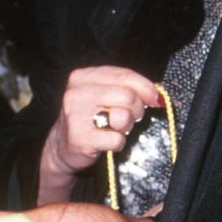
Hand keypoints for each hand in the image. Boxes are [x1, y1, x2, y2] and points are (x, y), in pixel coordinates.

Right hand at [37, 66, 163, 203]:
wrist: (63, 147)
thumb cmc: (90, 117)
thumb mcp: (104, 95)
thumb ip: (127, 87)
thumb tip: (158, 92)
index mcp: (83, 76)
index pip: (124, 75)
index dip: (146, 87)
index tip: (156, 98)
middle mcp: (76, 93)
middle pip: (127, 95)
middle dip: (136, 108)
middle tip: (131, 117)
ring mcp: (76, 116)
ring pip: (123, 116)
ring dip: (127, 126)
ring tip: (117, 128)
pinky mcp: (80, 138)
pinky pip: (116, 139)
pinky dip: (118, 143)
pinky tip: (108, 141)